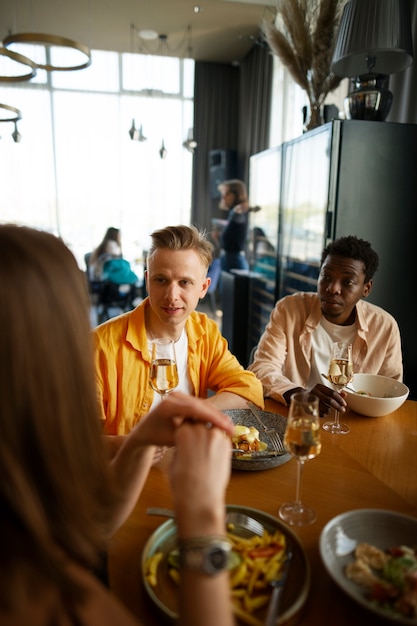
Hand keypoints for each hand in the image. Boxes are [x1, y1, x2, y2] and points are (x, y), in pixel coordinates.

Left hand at [130, 391, 233, 447]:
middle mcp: (174, 396)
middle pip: (201, 405)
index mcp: (169, 405)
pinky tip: (221, 423)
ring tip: (229, 427)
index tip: (226, 428)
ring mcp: (179, 395)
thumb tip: (212, 434)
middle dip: (218, 417)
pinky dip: (211, 414)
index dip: (213, 419)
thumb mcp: (173, 439)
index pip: (196, 410)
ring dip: (217, 416)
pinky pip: (200, 405)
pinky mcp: (183, 398)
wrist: (145, 430)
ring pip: (203, 405)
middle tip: (231, 429)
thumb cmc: (156, 437)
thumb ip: (190, 435)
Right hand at [169, 421, 231, 535]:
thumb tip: (185, 445)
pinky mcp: (227, 445)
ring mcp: (215, 437)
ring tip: (207, 449)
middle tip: (198, 441)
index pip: (186, 420)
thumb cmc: (183, 484)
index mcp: (183, 432)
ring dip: (211, 434)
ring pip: (214, 427)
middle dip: (199, 428)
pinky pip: (223, 437)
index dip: (187, 426)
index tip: (188, 433)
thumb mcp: (174, 461)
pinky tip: (215, 455)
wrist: (200, 498)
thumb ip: (181, 447)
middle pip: (201, 421)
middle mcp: (200, 430)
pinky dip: (220, 442)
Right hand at [309, 383, 346, 415]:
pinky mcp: (308, 408)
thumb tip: (345, 395)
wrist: (300, 396)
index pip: (332, 393)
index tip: (344, 404)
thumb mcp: (323, 391)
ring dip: (330, 411)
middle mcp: (314, 392)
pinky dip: (324, 414)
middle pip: (329, 400)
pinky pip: (320, 414)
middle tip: (342, 410)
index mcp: (319, 387)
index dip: (340, 399)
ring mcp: (310, 400)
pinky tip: (325, 412)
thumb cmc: (314, 393)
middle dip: (337, 406)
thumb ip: (334, 393)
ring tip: (331, 410)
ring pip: (325, 408)